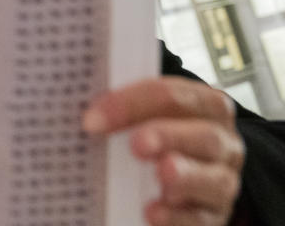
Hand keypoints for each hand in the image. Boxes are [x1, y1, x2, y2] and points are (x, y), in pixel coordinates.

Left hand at [83, 76, 243, 225]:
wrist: (184, 177)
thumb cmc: (156, 135)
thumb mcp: (146, 116)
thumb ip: (126, 110)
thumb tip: (86, 115)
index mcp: (205, 105)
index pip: (173, 95)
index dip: (132, 103)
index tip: (94, 119)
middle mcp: (222, 142)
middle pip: (204, 135)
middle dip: (168, 136)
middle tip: (137, 145)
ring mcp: (222, 179)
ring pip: (214, 178)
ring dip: (185, 176)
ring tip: (161, 174)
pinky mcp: (214, 214)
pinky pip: (201, 218)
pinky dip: (177, 216)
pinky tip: (153, 212)